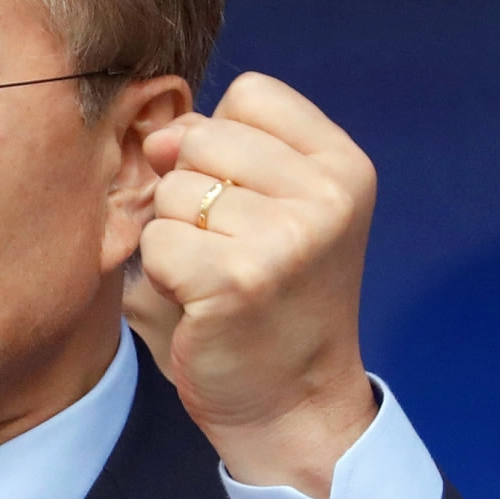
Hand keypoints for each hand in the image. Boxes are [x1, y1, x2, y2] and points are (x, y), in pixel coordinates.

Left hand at [137, 72, 378, 498]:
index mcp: (343, 164)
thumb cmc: (271, 302)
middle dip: (192, 192)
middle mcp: (328, 193)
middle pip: (202, 137)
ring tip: (218, 278)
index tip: (246, 201)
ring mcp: (287, 235)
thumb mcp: (271, 206)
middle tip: (230, 250)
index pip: (251, 93)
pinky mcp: (238, 278)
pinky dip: (165, 274)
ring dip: (176, 237)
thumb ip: (218, 151)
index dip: (222, 142)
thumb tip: (160, 135)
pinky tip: (204, 303)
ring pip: (173, 190)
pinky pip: (157, 239)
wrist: (294, 405)